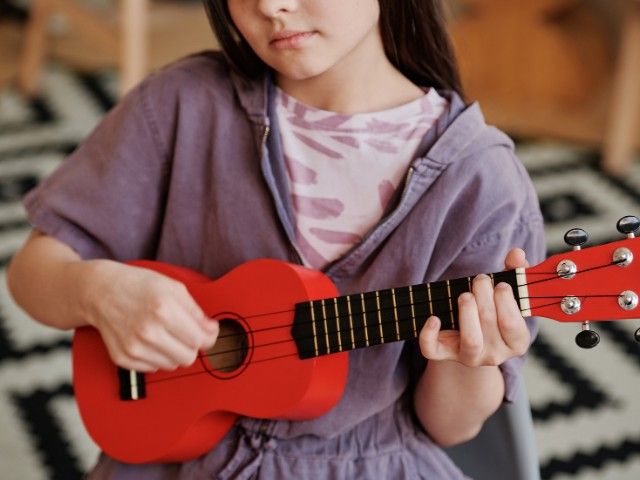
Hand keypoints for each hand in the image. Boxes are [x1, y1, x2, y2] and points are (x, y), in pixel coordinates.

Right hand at [79, 261, 218, 371]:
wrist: (100, 291)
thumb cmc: (139, 286)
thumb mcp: (174, 288)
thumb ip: (196, 312)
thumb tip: (212, 331)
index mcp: (163, 310)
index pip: (199, 340)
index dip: (209, 337)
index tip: (208, 333)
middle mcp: (148, 331)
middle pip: (188, 357)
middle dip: (192, 346)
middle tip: (186, 333)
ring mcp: (134, 347)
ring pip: (172, 365)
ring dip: (174, 352)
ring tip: (165, 333)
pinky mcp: (123, 358)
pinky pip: (153, 368)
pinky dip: (157, 357)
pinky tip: (151, 340)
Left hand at [418, 248, 529, 366]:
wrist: (470, 335)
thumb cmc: (494, 308)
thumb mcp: (507, 292)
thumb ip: (515, 271)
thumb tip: (516, 254)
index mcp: (516, 341)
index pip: (513, 326)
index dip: (506, 303)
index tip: (500, 284)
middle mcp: (496, 354)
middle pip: (490, 326)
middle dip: (484, 297)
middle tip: (480, 280)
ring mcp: (470, 357)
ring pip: (470, 342)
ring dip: (467, 314)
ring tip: (465, 295)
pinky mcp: (445, 354)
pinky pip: (433, 351)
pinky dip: (429, 335)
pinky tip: (433, 318)